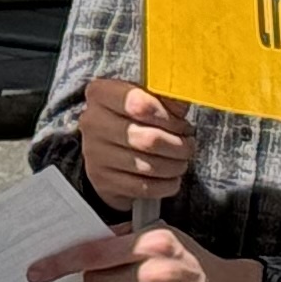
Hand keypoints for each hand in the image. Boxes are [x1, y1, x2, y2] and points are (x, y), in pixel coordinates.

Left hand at [30, 225, 267, 281]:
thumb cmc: (192, 261)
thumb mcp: (164, 235)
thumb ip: (125, 235)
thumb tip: (84, 242)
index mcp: (151, 244)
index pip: (93, 253)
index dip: (60, 263)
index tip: (36, 271)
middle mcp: (154, 273)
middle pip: (95, 281)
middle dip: (98, 280)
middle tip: (118, 278)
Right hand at [79, 77, 195, 211]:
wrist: (107, 152)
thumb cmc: (133, 121)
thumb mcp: (146, 100)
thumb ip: (165, 98)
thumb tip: (182, 99)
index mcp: (101, 93)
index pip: (138, 104)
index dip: (168, 117)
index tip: (180, 123)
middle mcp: (92, 121)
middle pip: (149, 140)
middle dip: (179, 146)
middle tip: (188, 145)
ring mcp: (94, 152)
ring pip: (149, 166)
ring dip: (176, 166)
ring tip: (180, 161)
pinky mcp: (102, 179)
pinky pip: (145, 187)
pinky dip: (166, 184)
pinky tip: (170, 177)